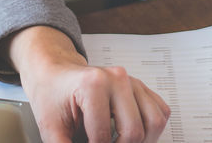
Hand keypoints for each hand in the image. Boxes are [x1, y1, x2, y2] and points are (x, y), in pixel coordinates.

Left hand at [9, 26, 168, 142]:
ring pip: (155, 122)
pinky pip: (161, 112)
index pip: (103, 137)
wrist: (56, 74)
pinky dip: (152, 129)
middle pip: (135, 132)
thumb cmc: (52, 95)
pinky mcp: (140, 87)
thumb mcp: (50, 128)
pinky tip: (131, 135)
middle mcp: (117, 78)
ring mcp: (131, 81)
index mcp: (93, 85)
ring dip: (141, 141)